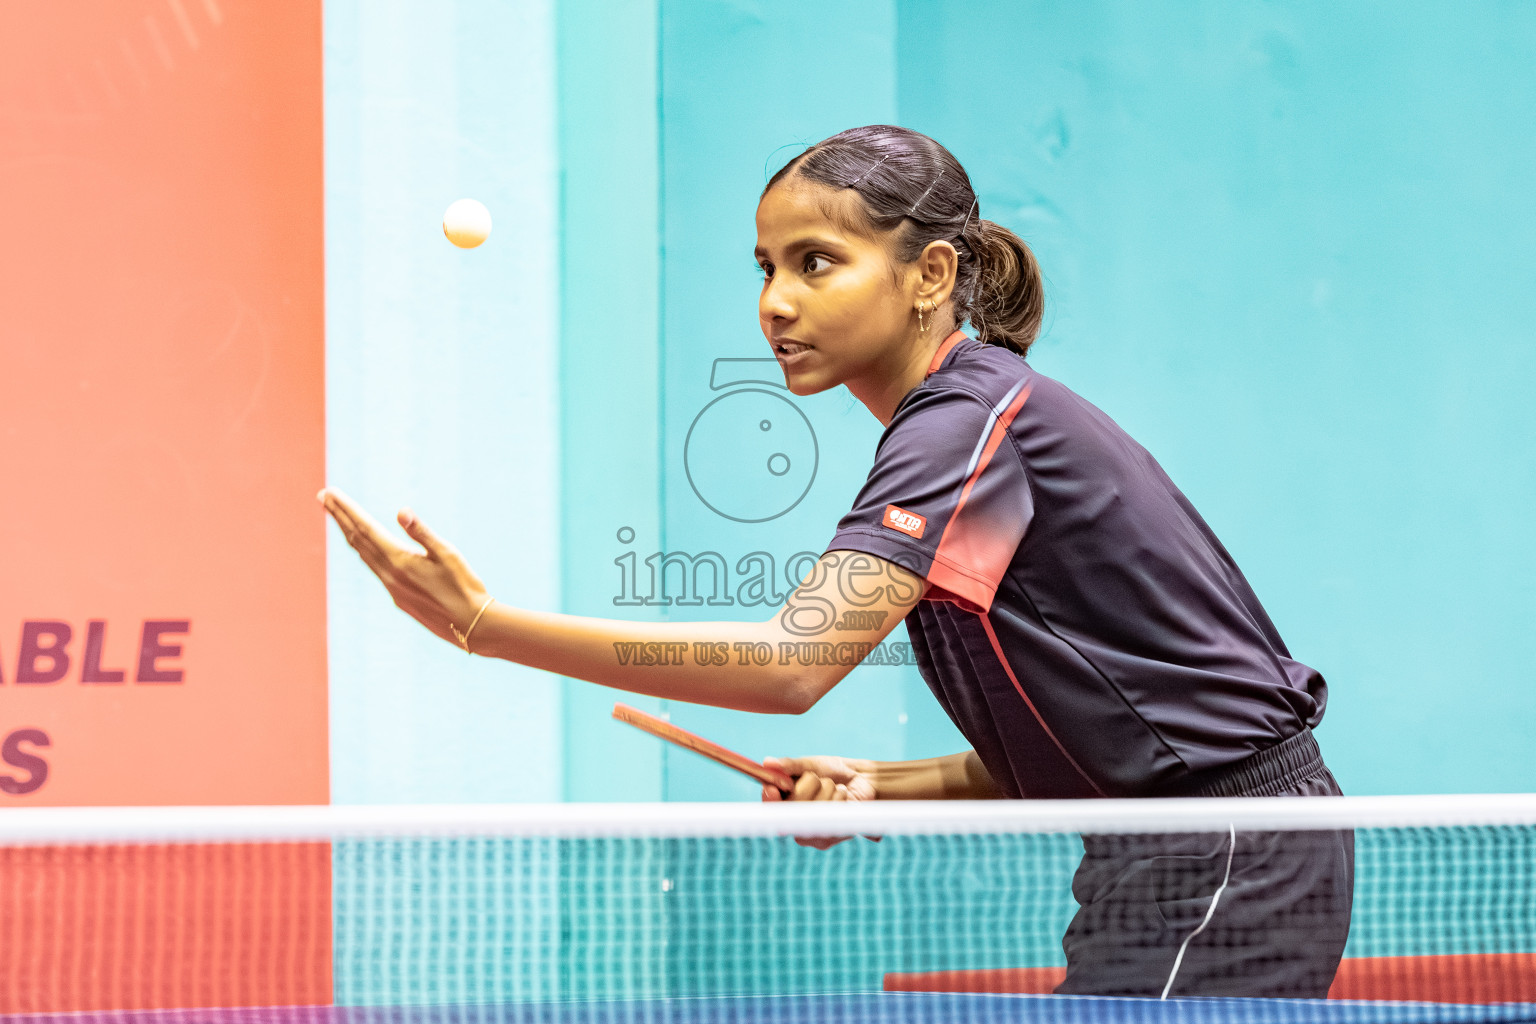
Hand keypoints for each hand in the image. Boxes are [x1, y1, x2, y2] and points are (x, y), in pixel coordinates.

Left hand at [319, 487, 489, 649]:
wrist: (471, 625)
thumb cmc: (464, 587)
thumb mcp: (448, 555)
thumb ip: (421, 533)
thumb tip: (400, 511)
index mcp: (399, 561)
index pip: (365, 529)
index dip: (346, 510)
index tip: (329, 493)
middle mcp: (389, 576)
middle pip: (357, 540)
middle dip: (339, 517)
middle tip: (323, 496)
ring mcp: (392, 589)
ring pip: (363, 555)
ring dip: (349, 534)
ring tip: (339, 518)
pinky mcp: (399, 598)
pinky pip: (374, 568)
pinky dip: (363, 551)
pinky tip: (365, 548)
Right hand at [761, 755, 877, 849]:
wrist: (862, 779)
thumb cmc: (833, 771)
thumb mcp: (811, 764)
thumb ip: (790, 766)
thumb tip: (768, 763)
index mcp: (784, 802)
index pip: (769, 807)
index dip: (769, 800)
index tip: (773, 789)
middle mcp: (794, 822)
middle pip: (792, 806)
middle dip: (809, 784)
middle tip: (819, 779)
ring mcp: (811, 834)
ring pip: (814, 809)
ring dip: (827, 789)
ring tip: (834, 788)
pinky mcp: (829, 838)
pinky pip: (830, 814)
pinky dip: (839, 798)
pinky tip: (843, 798)